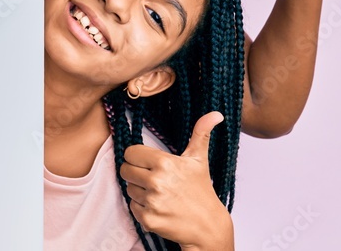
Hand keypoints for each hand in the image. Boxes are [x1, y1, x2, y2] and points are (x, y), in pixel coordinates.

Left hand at [120, 112, 233, 249]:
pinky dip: (142, 208)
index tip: (148, 162)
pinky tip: (158, 207)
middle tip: (152, 178)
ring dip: (139, 191)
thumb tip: (215, 114)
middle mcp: (156, 182)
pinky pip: (132, 207)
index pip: (130, 152)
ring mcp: (151, 202)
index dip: (138, 157)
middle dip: (136, 173)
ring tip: (158, 194)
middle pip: (125, 170)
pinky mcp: (148, 219)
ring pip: (128, 188)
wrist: (208, 226)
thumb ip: (201, 134)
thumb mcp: (199, 160)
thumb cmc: (201, 191)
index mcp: (164, 163)